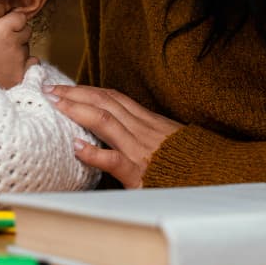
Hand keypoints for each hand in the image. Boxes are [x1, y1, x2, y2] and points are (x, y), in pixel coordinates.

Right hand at [0, 11, 35, 88]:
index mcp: (4, 26)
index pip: (20, 17)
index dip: (11, 22)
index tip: (2, 27)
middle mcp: (15, 41)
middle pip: (25, 33)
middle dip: (15, 37)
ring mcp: (18, 60)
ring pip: (27, 49)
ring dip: (18, 51)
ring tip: (0, 59)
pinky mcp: (18, 77)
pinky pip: (32, 65)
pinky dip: (24, 66)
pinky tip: (10, 69)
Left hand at [42, 85, 183, 187]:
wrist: (215, 178)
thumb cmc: (191, 164)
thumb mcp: (169, 141)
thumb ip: (146, 132)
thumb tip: (123, 126)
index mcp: (148, 122)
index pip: (113, 98)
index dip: (88, 89)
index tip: (66, 86)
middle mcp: (142, 130)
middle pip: (104, 102)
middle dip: (75, 93)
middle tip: (50, 89)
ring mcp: (140, 150)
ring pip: (104, 121)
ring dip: (76, 110)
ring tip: (55, 104)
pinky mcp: (139, 173)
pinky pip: (113, 160)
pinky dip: (92, 152)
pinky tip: (75, 146)